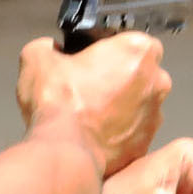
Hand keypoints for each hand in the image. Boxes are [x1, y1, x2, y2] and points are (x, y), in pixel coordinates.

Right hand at [14, 32, 169, 172]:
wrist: (65, 153)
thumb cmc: (59, 105)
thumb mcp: (36, 59)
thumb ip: (47, 46)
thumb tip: (48, 51)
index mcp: (137, 51)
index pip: (130, 40)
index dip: (108, 48)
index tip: (91, 59)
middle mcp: (156, 81)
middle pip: (140, 72)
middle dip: (117, 77)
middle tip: (88, 86)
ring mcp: (154, 115)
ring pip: (138, 103)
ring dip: (119, 106)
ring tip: (87, 114)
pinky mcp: (145, 143)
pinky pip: (133, 132)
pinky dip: (117, 132)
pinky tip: (92, 133)